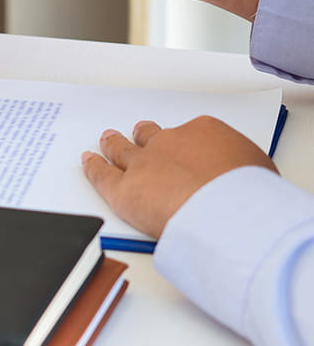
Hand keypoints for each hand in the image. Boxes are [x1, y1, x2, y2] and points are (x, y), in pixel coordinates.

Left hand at [82, 116, 277, 238]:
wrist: (224, 212)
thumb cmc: (248, 195)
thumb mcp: (258, 172)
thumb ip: (239, 168)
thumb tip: (238, 177)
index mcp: (204, 132)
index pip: (191, 135)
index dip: (185, 145)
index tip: (185, 151)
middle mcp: (169, 142)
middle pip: (151, 136)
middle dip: (143, 136)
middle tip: (138, 132)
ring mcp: (142, 163)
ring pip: (122, 150)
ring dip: (114, 144)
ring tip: (107, 140)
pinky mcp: (122, 189)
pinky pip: (102, 174)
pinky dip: (93, 167)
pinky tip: (88, 161)